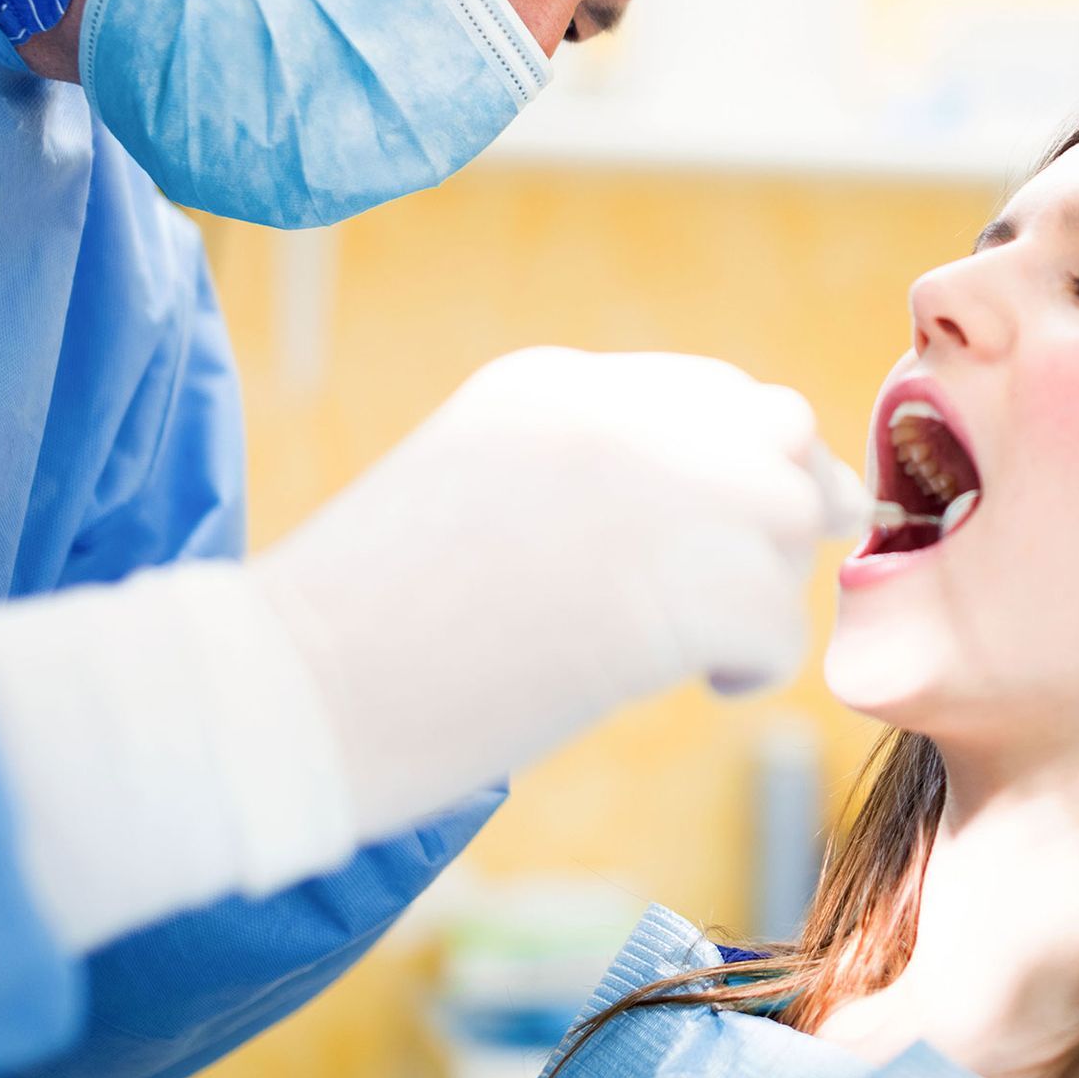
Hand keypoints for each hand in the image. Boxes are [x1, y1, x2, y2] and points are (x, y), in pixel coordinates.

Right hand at [254, 348, 862, 840]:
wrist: (287, 692)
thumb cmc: (360, 623)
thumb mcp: (475, 489)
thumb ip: (582, 474)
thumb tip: (699, 519)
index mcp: (554, 384)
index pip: (709, 391)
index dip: (739, 462)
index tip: (730, 530)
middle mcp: (616, 412)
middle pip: (775, 427)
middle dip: (785, 501)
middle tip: (754, 583)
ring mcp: (655, 489)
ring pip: (791, 516)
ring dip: (765, 586)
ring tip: (702, 649)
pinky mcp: (680, 588)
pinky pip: (780, 619)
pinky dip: (756, 665)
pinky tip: (698, 687)